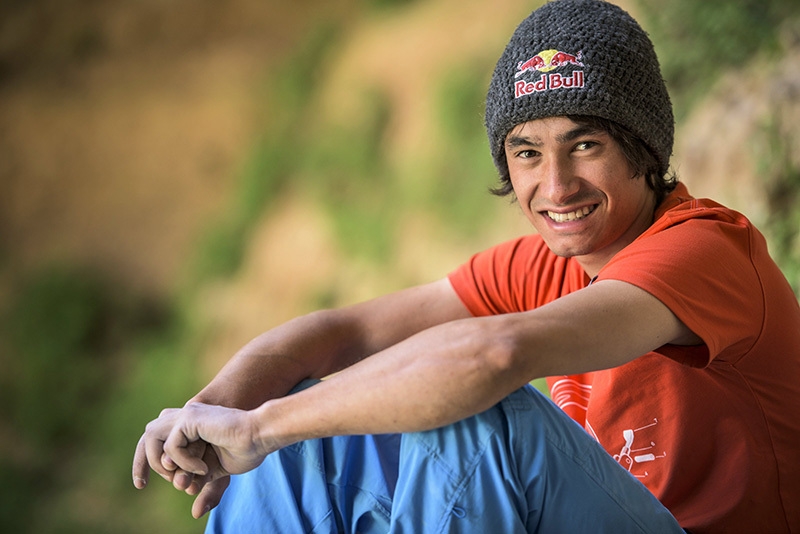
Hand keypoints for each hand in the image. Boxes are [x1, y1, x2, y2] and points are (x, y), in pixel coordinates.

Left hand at [132, 403, 273, 517]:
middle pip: (147, 437)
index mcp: (189, 428)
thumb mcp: (219, 472)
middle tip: (153, 483)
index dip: (147, 463)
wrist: (259, 433)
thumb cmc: (245, 449)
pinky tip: (203, 467)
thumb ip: (206, 488)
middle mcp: (183, 418)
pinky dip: (183, 463)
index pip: (156, 442)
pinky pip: (171, 447)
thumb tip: (195, 513)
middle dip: (142, 463)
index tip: (152, 484)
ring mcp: (186, 416)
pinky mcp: (189, 418)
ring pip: (154, 441)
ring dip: (165, 466)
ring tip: (187, 478)